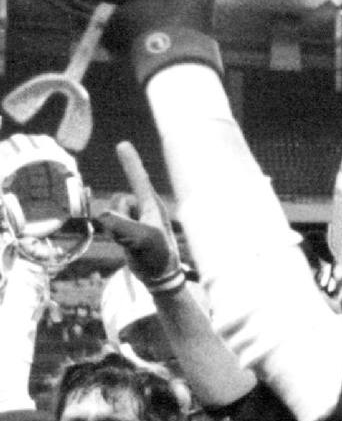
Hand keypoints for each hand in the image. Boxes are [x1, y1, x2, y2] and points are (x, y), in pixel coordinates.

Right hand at [96, 142, 183, 291]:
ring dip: (117, 228)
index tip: (122, 144)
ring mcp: (136, 217)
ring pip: (113, 213)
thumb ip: (122, 226)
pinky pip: (112, 224)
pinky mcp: (128, 227)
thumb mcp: (141, 240)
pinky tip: (129, 246)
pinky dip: (116, 235)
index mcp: (153, 205)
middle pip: (119, 201)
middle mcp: (145, 207)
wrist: (160, 277)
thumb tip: (101, 214)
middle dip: (121, 219)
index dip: (130, 162)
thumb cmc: (157, 257)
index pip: (139, 179)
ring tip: (134, 244)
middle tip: (137, 239)